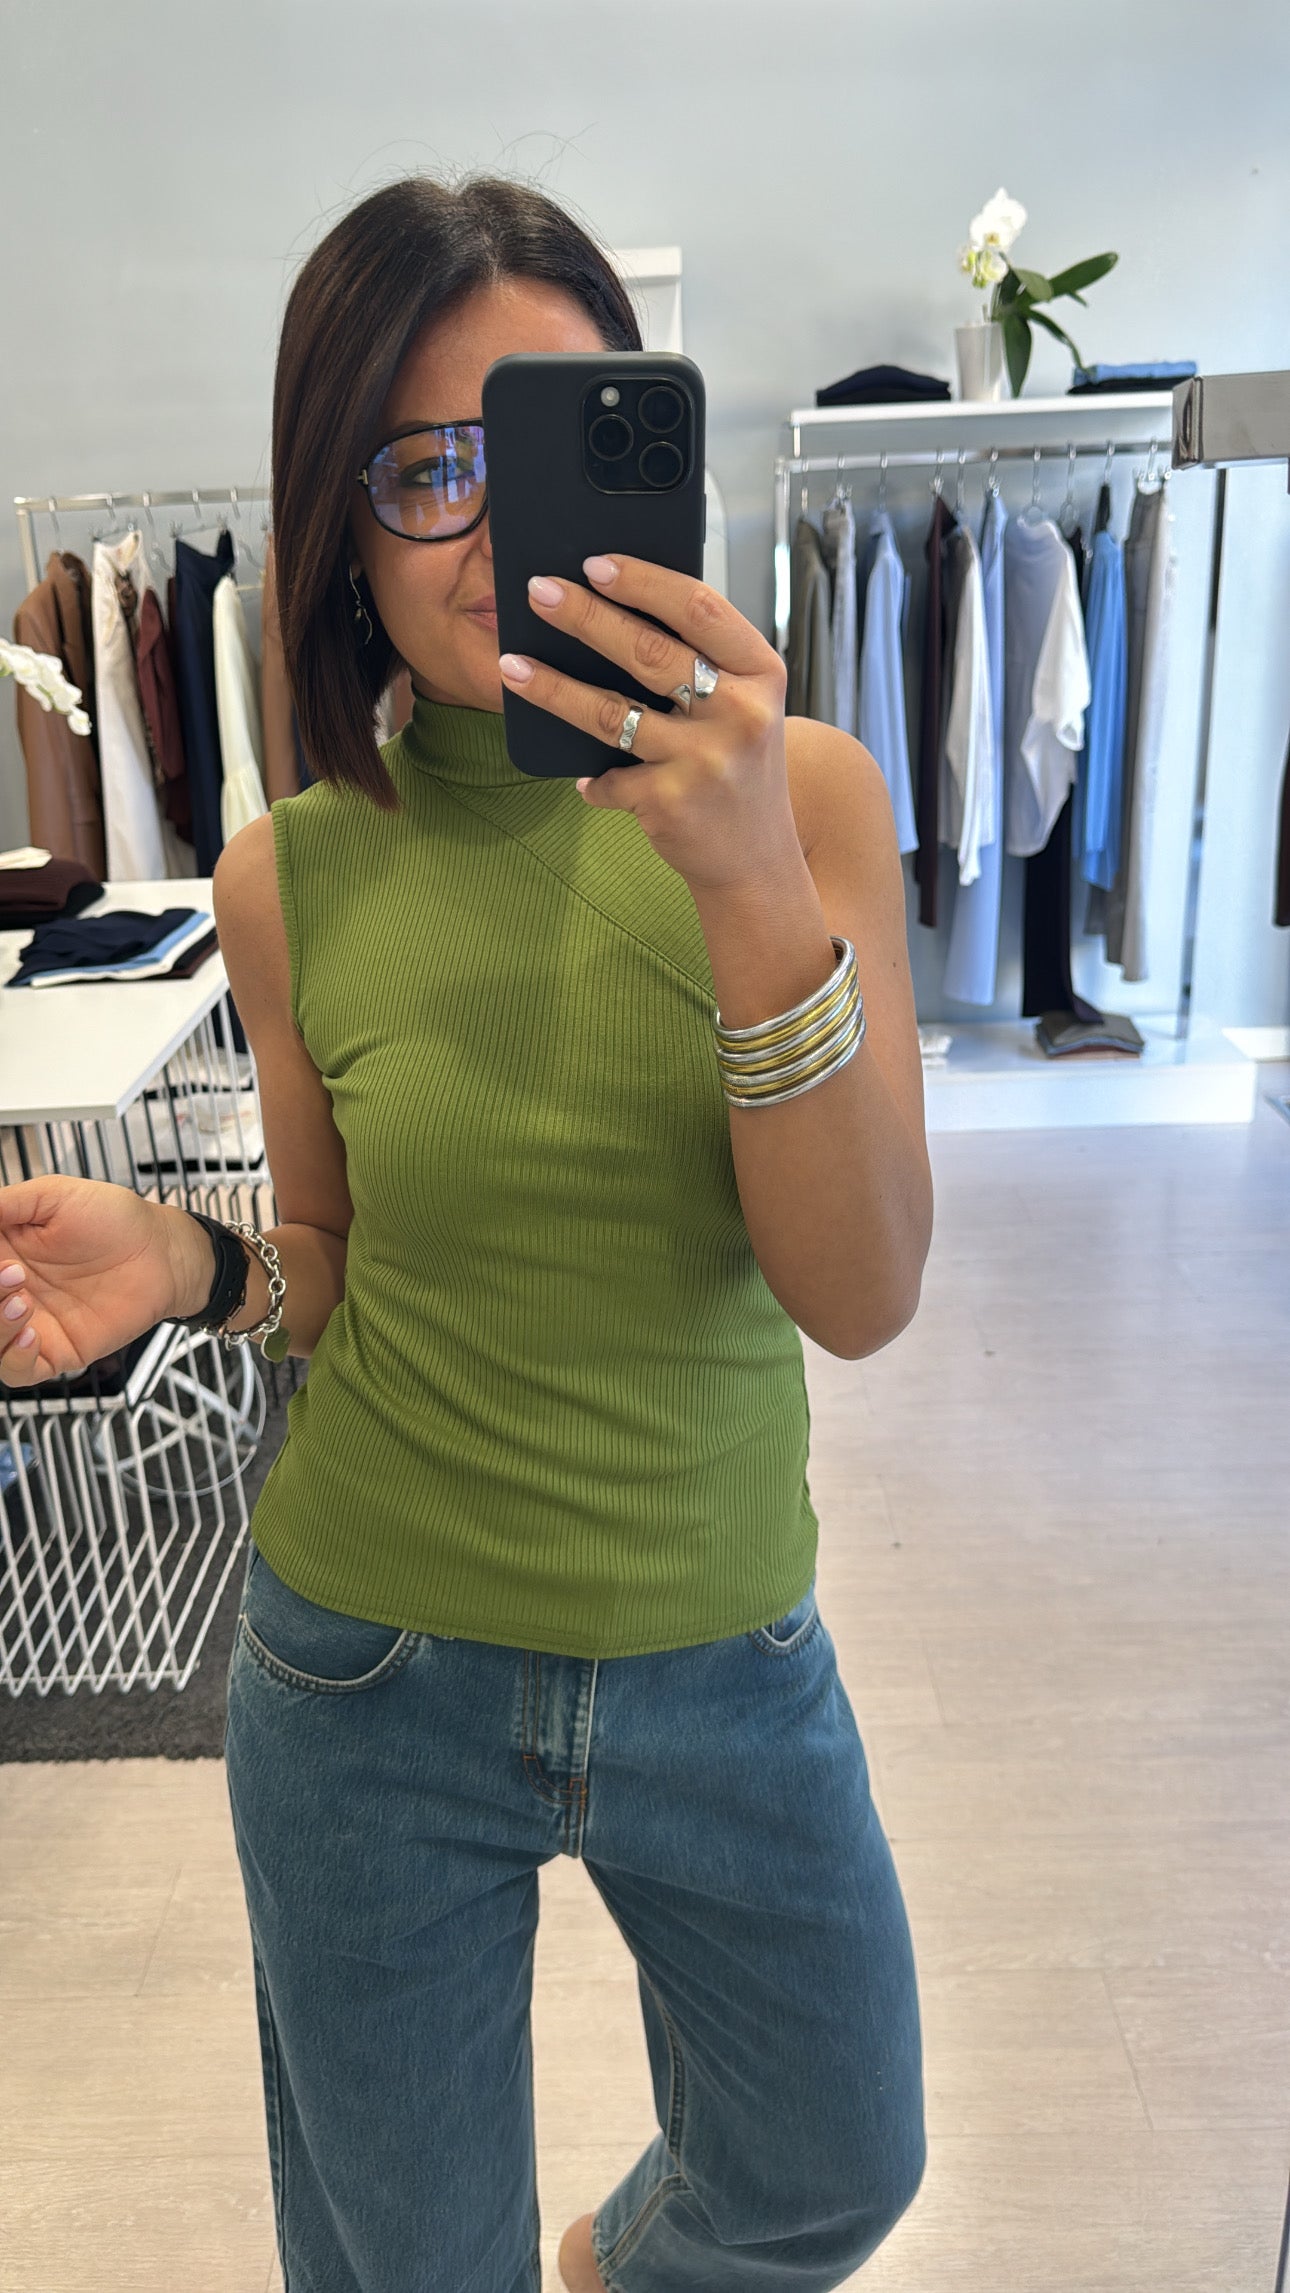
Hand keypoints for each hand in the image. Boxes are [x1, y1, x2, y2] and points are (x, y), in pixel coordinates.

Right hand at [0, 1175, 203, 1388]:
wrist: (162, 1249)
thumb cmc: (115, 1219)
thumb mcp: (53, 1196)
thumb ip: (5, 1204)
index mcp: (2, 1252)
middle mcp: (10, 1291)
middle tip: (11, 1273)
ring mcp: (31, 1322)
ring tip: (20, 1300)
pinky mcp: (57, 1350)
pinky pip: (19, 1372)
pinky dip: (16, 1359)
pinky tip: (31, 1333)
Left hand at [499, 554, 798, 892]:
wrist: (757, 860)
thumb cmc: (739, 768)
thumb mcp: (743, 706)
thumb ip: (701, 663)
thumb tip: (610, 612)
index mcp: (760, 672)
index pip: (698, 607)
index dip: (642, 581)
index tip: (593, 563)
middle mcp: (741, 712)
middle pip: (647, 650)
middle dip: (583, 616)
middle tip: (538, 592)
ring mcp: (705, 760)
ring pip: (611, 712)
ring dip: (552, 688)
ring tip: (511, 665)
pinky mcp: (671, 802)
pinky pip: (609, 776)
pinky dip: (593, 780)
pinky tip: (584, 779)